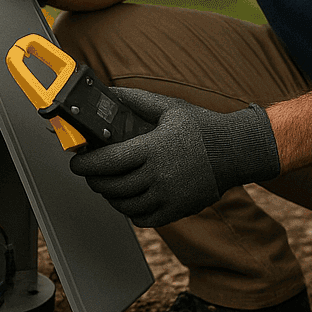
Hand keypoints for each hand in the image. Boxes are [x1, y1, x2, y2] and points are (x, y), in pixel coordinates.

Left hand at [68, 87, 281, 226]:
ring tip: (107, 185)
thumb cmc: (202, 127)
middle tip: (89, 172)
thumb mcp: (169, 107)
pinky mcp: (176, 210)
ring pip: (124, 205)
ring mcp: (167, 196)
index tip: (75, 163)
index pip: (107, 162)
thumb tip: (109, 92)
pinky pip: (143, 218)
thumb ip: (136, 100)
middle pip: (111, 186)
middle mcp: (158, 176)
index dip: (85, 164)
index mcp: (152, 149)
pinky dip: (130, 211)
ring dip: (110, 196)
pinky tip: (129, 198)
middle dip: (93, 180)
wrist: (236, 151)